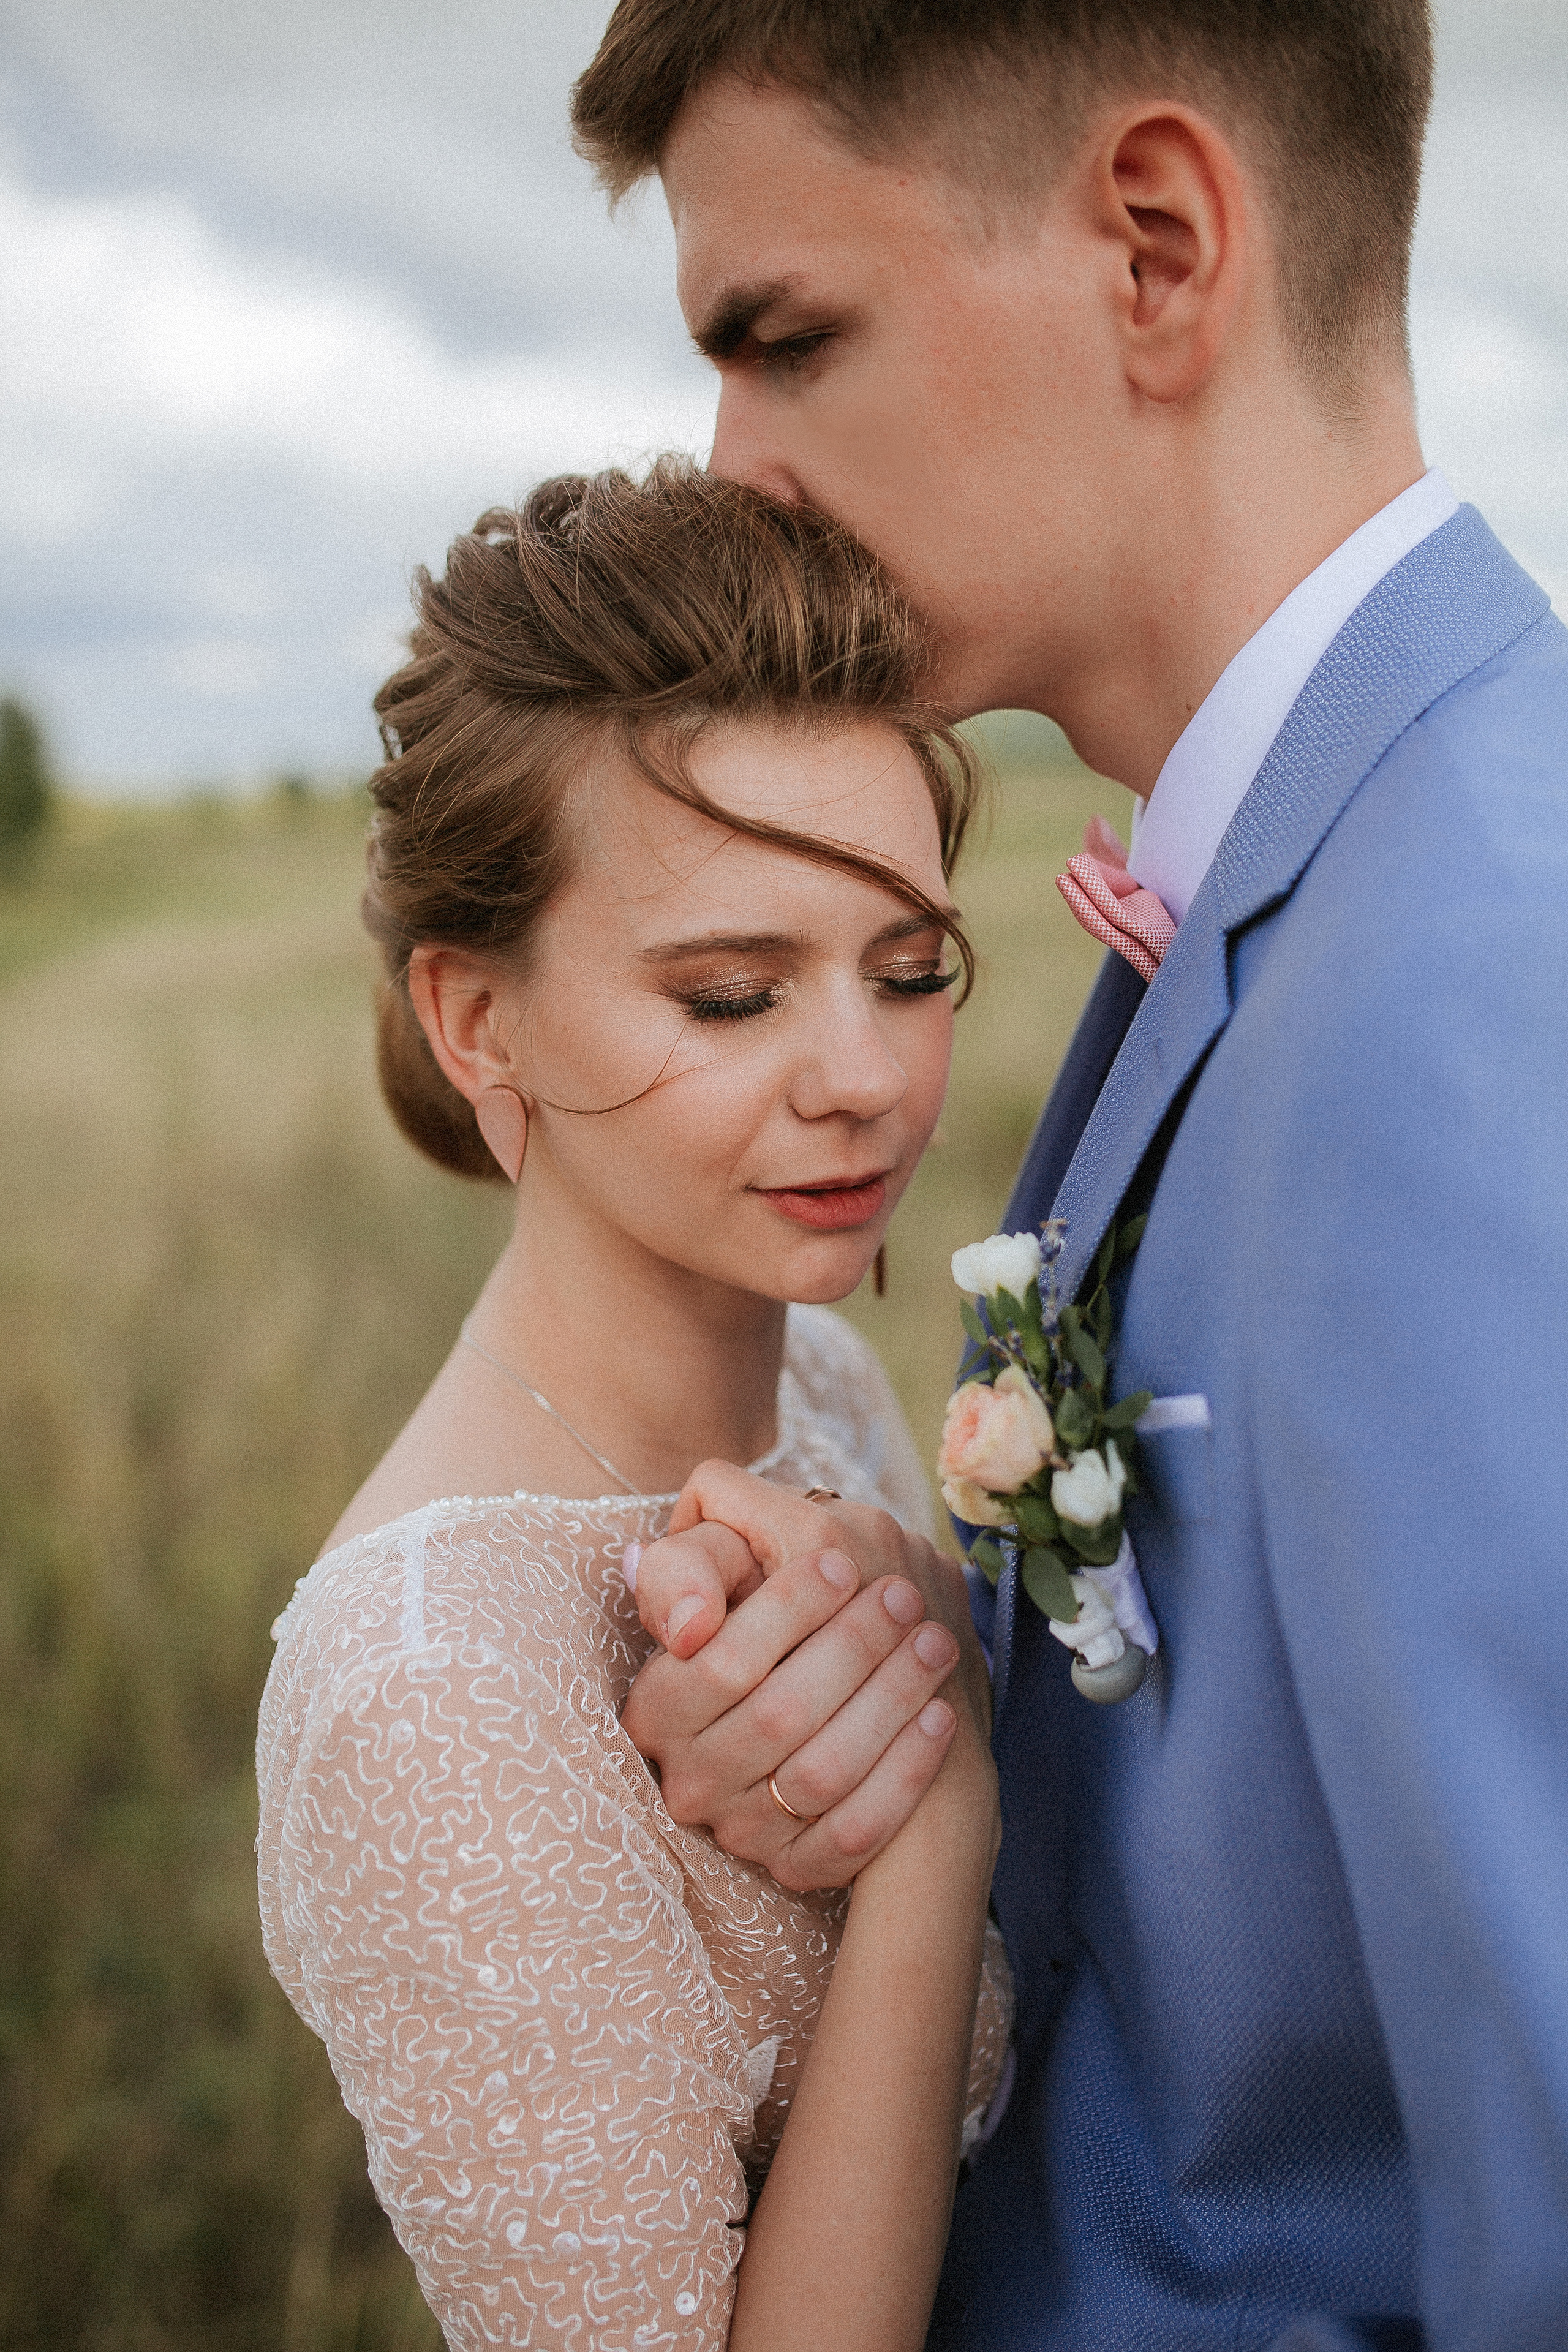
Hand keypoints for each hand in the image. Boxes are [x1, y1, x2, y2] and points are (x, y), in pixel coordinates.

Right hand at [621, 1465, 990, 1891]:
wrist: (791, 1687)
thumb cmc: (748, 1611)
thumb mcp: (705, 1574)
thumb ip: (685, 1570)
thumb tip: (693, 1624)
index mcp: (656, 1710)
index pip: (720, 1661)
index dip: (786, 1610)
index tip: (841, 1562)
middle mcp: (691, 1780)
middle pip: (778, 1717)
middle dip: (852, 1648)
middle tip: (904, 1595)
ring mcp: (744, 1831)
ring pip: (821, 1775)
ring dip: (890, 1702)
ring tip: (934, 1641)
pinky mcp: (797, 1864)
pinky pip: (855, 1833)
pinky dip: (905, 1775)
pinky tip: (940, 1716)